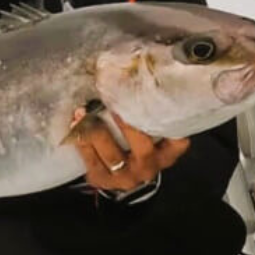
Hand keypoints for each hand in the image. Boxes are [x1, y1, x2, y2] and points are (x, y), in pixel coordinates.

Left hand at [70, 109, 190, 191]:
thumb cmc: (137, 144)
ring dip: (96, 132)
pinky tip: (76, 125)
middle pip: (142, 147)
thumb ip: (151, 113)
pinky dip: (82, 142)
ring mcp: (126, 177)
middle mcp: (149, 167)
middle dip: (126, 124)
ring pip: (112, 156)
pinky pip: (92, 162)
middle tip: (113, 102)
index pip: (178, 140)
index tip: (154, 100)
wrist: (120, 174)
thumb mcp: (152, 133)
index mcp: (166, 154)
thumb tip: (136, 74)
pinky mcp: (104, 180)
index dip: (168, 122)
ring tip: (84, 112)